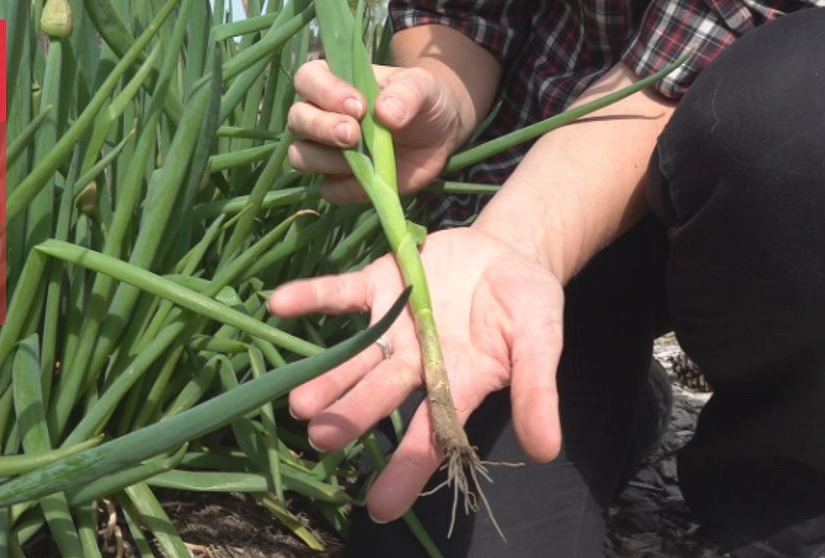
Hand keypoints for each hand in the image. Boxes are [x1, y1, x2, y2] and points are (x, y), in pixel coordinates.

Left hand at [268, 227, 563, 521]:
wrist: (509, 252)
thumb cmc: (527, 304)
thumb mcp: (541, 342)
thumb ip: (537, 391)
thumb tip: (546, 451)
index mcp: (457, 384)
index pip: (429, 436)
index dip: (406, 470)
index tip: (381, 508)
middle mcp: (416, 362)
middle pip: (381, 395)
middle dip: (353, 416)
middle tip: (322, 436)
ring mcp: (393, 324)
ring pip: (355, 355)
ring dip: (327, 375)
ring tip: (298, 400)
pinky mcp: (379, 284)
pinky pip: (341, 293)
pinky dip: (312, 296)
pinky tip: (278, 304)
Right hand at [286, 60, 463, 202]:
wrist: (439, 136)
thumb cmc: (423, 101)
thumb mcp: (424, 86)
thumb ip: (407, 93)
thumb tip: (385, 112)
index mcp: (335, 82)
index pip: (308, 79)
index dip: (325, 92)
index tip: (359, 106)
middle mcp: (322, 115)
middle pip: (297, 119)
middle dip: (321, 127)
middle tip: (353, 134)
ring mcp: (328, 151)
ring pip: (300, 156)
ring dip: (325, 159)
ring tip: (361, 157)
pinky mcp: (341, 182)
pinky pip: (328, 190)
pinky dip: (346, 187)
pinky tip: (371, 178)